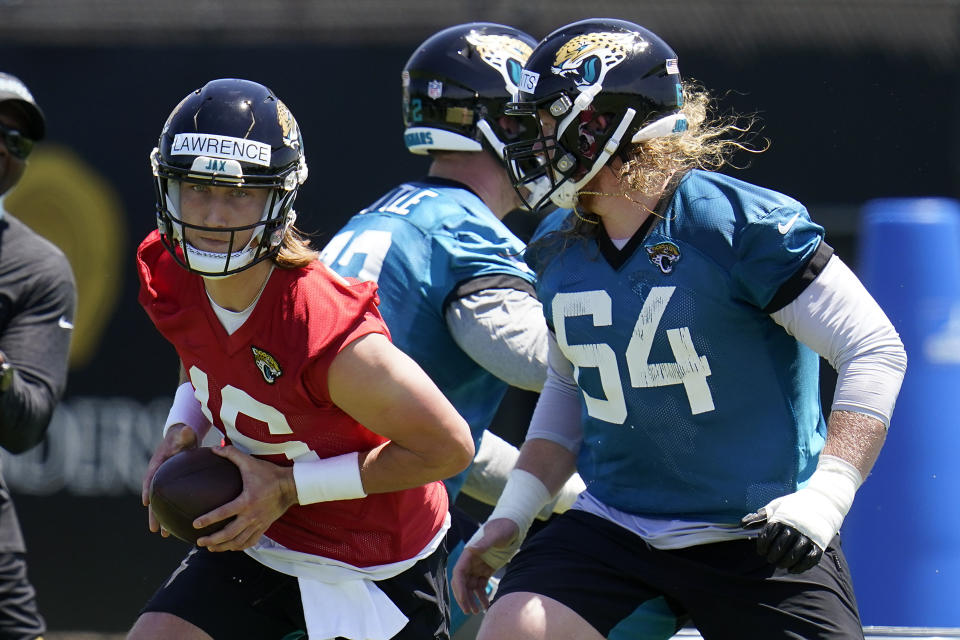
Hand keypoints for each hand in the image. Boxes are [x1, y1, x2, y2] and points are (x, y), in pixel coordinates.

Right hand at [142, 423, 198, 536]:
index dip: (147, 489)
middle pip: (154, 498)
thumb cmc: (182, 435)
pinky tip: (180, 526)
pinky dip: (174, 513)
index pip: (151, 478)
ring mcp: (165, 483)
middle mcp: (159, 476)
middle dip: (153, 514)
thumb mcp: (183, 433)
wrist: (183, 437)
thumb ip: (183, 433)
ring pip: (162, 504)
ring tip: (164, 535)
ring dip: (162, 519)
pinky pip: (172, 502)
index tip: (145, 503)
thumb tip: (186, 430)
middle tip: (154, 529)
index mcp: (158, 464)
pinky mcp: (173, 487)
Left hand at [193, 445, 297, 551]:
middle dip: (213, 540)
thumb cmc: (270, 474)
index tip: (195, 524)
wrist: (291, 486)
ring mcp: (258, 523)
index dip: (208, 520)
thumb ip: (232, 454)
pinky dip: (239, 546)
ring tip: (211, 548)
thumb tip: (214, 448)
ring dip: (223, 546)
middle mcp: (251, 516)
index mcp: (246, 501)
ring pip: (238, 541)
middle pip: (229, 534)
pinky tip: (230, 547)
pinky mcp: (264, 527)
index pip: (223, 513)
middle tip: (199, 542)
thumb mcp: (250, 462)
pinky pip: (250, 541)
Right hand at [451, 518, 520, 614]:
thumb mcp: (496, 534)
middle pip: (462, 583)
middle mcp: (471, 561)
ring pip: (470, 587)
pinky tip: (486, 606)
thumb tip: (472, 549)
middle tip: (469, 611)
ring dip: (472, 600)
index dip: (459, 588)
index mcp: (469, 553)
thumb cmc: (504, 527)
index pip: (459, 573)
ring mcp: (478, 566)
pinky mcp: (486, 570)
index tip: (463, 600)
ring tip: (477, 612)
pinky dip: (482, 597)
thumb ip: (485, 542)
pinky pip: (481, 586)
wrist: (514, 526)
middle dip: (464, 597)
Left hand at [741, 455, 860, 573]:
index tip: (761, 551)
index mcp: (782, 518)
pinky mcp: (819, 543)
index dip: (762, 545)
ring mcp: (808, 536)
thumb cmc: (795, 504)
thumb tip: (742, 524)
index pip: (768, 535)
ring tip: (780, 564)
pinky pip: (809, 559)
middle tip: (770, 559)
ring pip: (794, 554)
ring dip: (785, 562)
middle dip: (773, 555)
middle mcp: (794, 527)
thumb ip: (760, 516)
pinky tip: (793, 569)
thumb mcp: (776, 506)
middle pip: (780, 546)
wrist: (824, 500)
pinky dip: (800, 566)